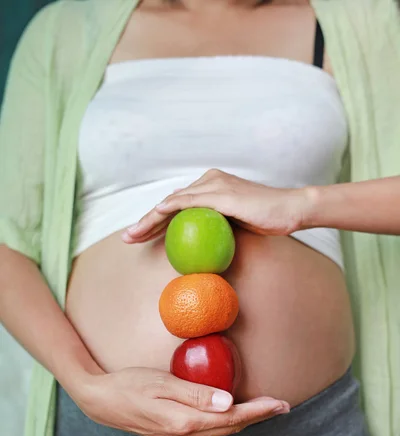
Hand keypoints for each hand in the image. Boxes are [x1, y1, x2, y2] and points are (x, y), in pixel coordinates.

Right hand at [74, 367, 289, 435]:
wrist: (101, 402)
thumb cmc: (129, 385)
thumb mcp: (161, 384)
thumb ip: (195, 393)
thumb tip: (228, 403)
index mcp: (184, 423)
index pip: (232, 418)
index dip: (258, 411)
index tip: (280, 403)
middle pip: (231, 428)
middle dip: (258, 417)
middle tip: (281, 406)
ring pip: (221, 432)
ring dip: (245, 421)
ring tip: (264, 410)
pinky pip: (209, 432)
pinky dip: (227, 423)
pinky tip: (233, 414)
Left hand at [122, 169, 312, 243]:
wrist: (290, 209)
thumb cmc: (267, 218)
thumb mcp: (236, 222)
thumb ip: (215, 225)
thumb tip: (198, 242)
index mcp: (211, 185)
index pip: (177, 205)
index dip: (155, 221)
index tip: (140, 237)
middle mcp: (209, 181)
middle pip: (169, 203)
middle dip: (145, 221)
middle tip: (128, 237)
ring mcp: (215, 185)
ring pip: (173, 202)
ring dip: (149, 218)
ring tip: (132, 234)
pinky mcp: (222, 194)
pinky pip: (190, 202)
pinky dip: (170, 208)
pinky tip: (155, 216)